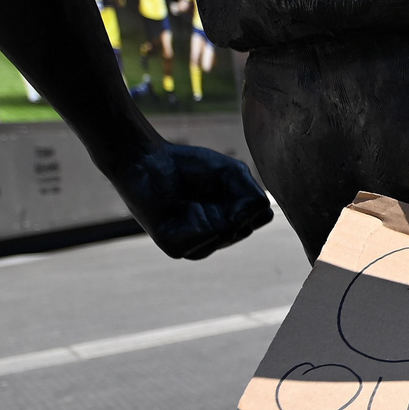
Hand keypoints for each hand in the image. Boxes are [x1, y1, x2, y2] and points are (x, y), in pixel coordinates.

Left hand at [105, 143, 272, 259]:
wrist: (146, 161)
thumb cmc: (189, 166)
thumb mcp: (232, 173)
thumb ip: (252, 195)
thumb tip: (244, 222)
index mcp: (232, 218)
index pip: (262, 216)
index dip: (253, 197)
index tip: (234, 180)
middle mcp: (217, 236)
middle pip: (246, 227)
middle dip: (234, 203)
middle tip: (209, 186)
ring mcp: (196, 246)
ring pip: (227, 234)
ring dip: (214, 211)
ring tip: (193, 199)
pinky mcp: (176, 248)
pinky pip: (204, 238)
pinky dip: (197, 218)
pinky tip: (182, 208)